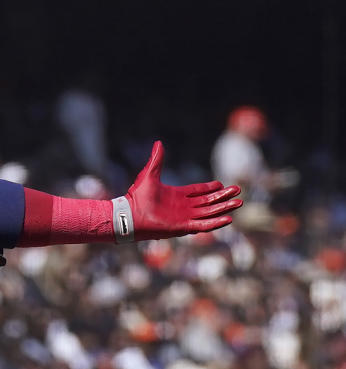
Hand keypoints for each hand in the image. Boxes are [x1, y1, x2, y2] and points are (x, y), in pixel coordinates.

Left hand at [126, 141, 242, 239]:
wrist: (128, 214)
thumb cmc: (136, 197)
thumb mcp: (149, 174)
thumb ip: (157, 159)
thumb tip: (158, 142)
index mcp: (176, 195)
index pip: (198, 192)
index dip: (210, 189)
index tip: (222, 184)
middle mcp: (182, 207)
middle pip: (208, 202)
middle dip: (223, 197)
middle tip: (238, 191)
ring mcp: (184, 217)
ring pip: (209, 213)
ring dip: (223, 208)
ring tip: (239, 203)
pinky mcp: (183, 227)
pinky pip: (203, 225)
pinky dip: (215, 223)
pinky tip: (228, 219)